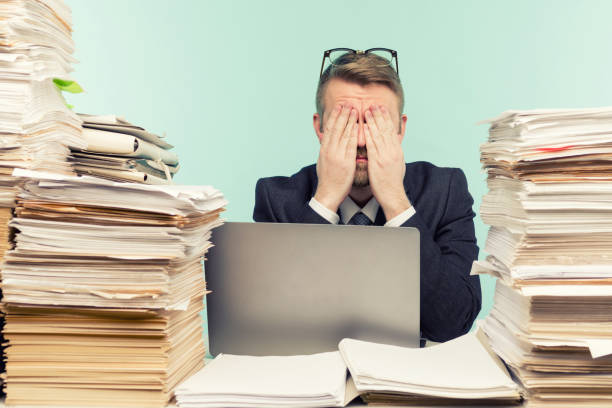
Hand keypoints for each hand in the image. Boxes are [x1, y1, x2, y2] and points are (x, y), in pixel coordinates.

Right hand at [314, 104, 358, 211]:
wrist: (328, 193)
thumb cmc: (328, 179)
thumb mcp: (323, 161)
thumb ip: (326, 150)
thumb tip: (327, 141)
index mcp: (324, 149)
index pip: (329, 129)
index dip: (334, 117)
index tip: (338, 107)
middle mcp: (329, 150)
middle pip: (336, 128)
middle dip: (342, 114)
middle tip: (347, 103)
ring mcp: (337, 155)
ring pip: (343, 134)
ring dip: (349, 120)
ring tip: (354, 109)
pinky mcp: (345, 162)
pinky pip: (350, 145)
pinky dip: (354, 134)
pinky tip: (358, 126)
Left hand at [364, 105, 410, 219]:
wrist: (393, 195)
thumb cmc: (392, 182)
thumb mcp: (398, 164)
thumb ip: (395, 152)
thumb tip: (394, 144)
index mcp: (397, 151)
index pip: (391, 131)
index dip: (386, 118)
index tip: (381, 109)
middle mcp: (393, 151)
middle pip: (386, 129)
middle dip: (379, 116)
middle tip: (374, 104)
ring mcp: (385, 156)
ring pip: (379, 135)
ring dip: (373, 121)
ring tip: (367, 110)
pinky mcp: (377, 162)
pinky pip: (372, 146)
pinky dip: (368, 135)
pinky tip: (364, 127)